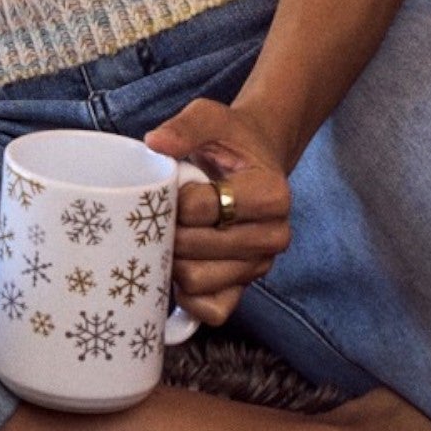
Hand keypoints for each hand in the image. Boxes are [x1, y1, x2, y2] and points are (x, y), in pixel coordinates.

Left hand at [143, 99, 292, 325]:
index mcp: (272, 194)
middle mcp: (274, 235)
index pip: (201, 208)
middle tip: (160, 214)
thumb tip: (155, 144)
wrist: (253, 161)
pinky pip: (212, 312)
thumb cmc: (230, 140)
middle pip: (196, 249)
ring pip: (199, 282)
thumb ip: (186, 126)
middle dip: (168, 230)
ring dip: (171, 261)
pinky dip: (187, 297)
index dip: (172, 199)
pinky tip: (176, 270)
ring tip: (167, 236)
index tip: (171, 186)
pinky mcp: (245, 288)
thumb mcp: (211, 118)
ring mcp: (260, 266)